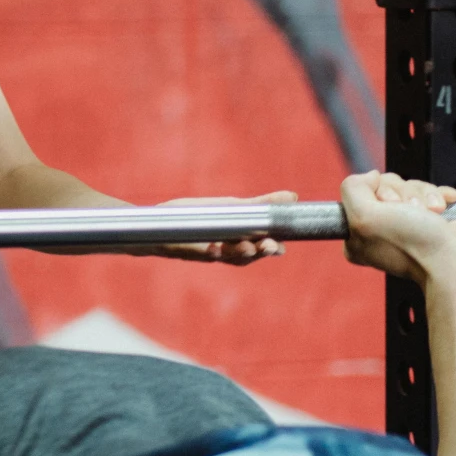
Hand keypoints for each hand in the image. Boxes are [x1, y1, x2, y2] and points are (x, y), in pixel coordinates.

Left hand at [152, 189, 296, 265]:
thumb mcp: (233, 208)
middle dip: (260, 252)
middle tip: (269, 246)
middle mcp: (228, 251)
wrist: (162, 221)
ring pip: (229, 257)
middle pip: (249, 256)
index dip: (273, 249)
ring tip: (247, 246)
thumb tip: (292, 197)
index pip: (263, 249)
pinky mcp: (192, 251)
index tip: (281, 246)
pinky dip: (210, 252)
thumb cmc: (200, 217)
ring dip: (239, 253)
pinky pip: (202, 255)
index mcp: (241, 241)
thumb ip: (261, 205)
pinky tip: (215, 248)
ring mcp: (210, 253)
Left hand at [340, 170, 455, 283]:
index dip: (378, 191)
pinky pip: (431, 192)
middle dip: (404, 194)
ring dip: (423, 196)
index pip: (359, 192)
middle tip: (412, 212)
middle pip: (386, 186)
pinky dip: (438, 196)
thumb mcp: (364, 216)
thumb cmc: (415, 245)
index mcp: (357, 236)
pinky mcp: (432, 220)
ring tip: (433, 213)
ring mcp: (408, 226)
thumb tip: (371, 176)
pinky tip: (443, 208)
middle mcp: (381, 232)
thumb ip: (353, 188)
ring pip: (409, 188)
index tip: (389, 206)